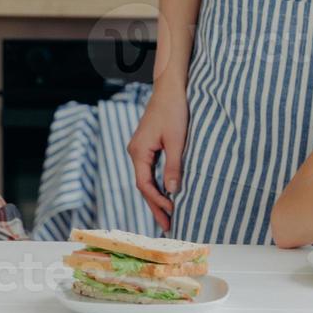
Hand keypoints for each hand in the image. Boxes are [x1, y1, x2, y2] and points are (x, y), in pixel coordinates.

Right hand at [128, 80, 188, 230]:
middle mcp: (135, 151)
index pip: (144, 184)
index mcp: (138, 151)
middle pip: (143, 185)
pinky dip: (156, 183)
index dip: (157, 201)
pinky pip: (149, 169)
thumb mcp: (177, 140)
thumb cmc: (174, 109)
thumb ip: (173, 166)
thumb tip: (173, 191)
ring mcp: (139, 148)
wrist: (170, 87)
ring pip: (145, 178)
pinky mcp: (146, 144)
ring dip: (156, 196)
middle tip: (167, 225)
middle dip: (155, 205)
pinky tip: (166, 192)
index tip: (172, 212)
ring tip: (167, 215)